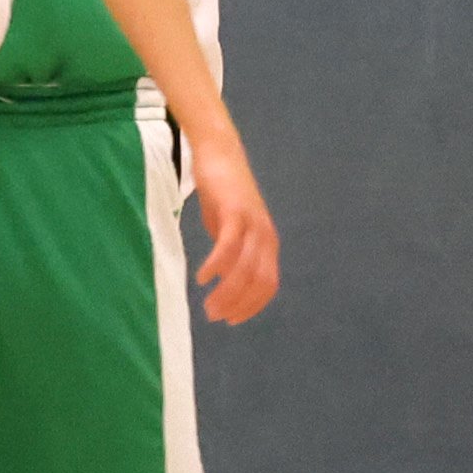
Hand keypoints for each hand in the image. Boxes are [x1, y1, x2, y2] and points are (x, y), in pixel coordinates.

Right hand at [186, 124, 278, 325]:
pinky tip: (204, 277)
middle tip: (214, 316)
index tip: (232, 320)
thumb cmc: (222, 191)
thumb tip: (226, 280)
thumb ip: (231, 253)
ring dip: (227, 292)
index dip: (252, 307)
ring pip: (245, 268)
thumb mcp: (228, 228)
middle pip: (258, 282)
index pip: (267, 286)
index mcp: (267, 243)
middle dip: (237, 304)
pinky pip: (229, 245)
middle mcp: (265, 236)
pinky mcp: (234, 210)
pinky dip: (217, 265)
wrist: (218, 151)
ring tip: (208, 304)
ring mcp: (252, 222)